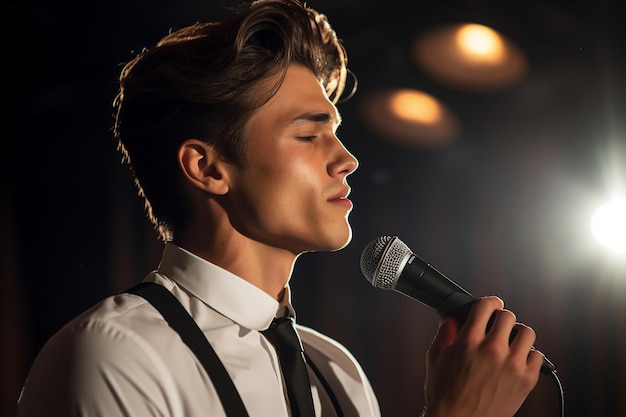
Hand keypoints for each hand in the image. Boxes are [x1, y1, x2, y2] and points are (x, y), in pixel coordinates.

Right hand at [422, 296, 543, 416]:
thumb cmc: (445, 394)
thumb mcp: (435, 358)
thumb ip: (444, 333)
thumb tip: (449, 318)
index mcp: (468, 341)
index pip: (486, 305)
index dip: (489, 302)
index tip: (491, 305)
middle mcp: (492, 350)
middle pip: (507, 315)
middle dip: (501, 318)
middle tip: (497, 326)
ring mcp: (512, 365)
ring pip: (526, 332)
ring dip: (517, 333)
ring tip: (510, 341)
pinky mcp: (526, 380)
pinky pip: (537, 356)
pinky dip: (529, 354)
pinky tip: (517, 359)